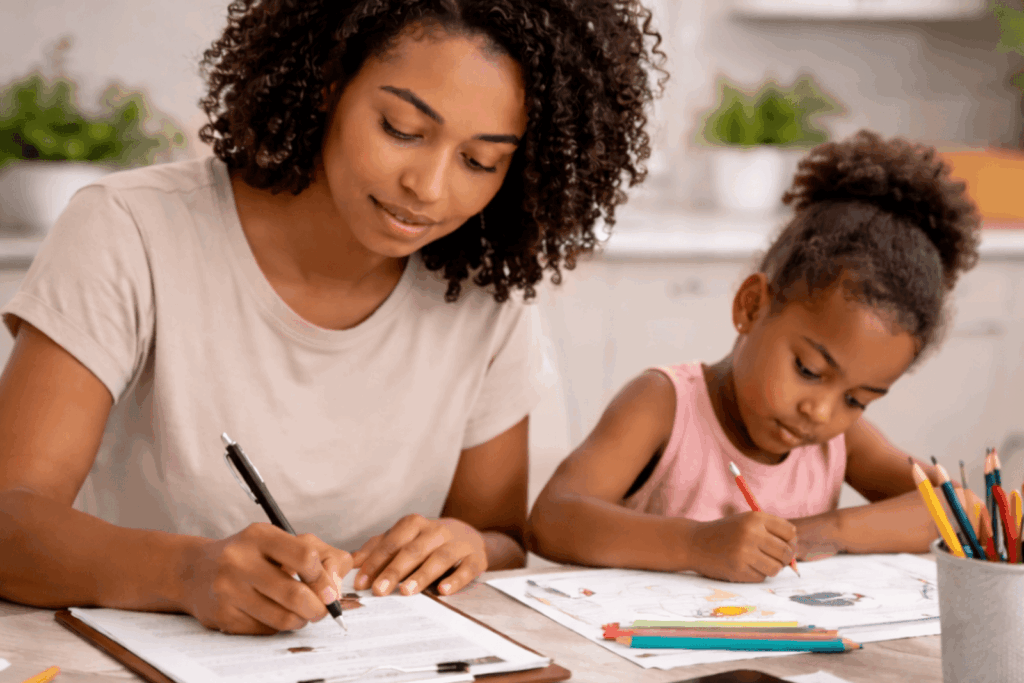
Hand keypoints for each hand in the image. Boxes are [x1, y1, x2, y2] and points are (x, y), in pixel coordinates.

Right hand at [178, 523, 352, 633]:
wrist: (196, 572)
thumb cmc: (252, 555)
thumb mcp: (284, 542)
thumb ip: (322, 556)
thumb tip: (335, 589)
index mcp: (260, 535)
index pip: (305, 557)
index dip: (324, 578)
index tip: (329, 589)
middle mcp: (239, 560)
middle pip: (296, 594)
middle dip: (319, 608)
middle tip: (323, 610)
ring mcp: (228, 589)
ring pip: (283, 618)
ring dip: (301, 619)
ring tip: (302, 612)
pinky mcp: (223, 616)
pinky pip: (266, 629)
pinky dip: (279, 626)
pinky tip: (274, 614)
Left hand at [352, 514, 487, 596]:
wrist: (469, 537)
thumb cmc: (427, 542)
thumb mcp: (402, 540)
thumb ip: (376, 549)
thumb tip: (348, 562)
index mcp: (414, 524)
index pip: (391, 542)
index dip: (375, 562)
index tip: (362, 582)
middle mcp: (436, 530)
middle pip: (412, 550)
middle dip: (394, 571)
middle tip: (379, 591)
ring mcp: (458, 543)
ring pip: (438, 558)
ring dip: (422, 575)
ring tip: (406, 591)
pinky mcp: (475, 558)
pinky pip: (466, 568)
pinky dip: (456, 579)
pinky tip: (443, 590)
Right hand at [688, 512, 796, 582]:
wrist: (694, 543)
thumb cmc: (725, 532)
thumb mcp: (746, 522)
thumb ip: (770, 532)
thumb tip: (794, 553)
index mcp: (755, 518)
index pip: (789, 532)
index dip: (790, 540)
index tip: (785, 544)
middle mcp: (751, 534)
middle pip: (785, 551)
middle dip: (785, 557)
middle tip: (777, 558)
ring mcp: (745, 553)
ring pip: (776, 568)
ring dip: (771, 567)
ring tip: (759, 562)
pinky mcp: (739, 570)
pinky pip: (761, 577)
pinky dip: (757, 574)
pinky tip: (744, 566)